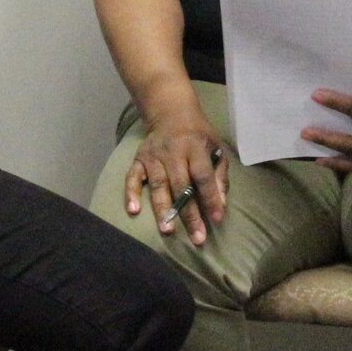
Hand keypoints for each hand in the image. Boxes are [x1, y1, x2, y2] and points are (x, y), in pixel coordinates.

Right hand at [121, 114, 227, 245]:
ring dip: (162, 209)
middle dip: (189, 214)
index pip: (203, 176)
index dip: (211, 198)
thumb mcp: (216, 148)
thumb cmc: (198, 135)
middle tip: (196, 238)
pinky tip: (133, 210)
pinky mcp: (139, 159)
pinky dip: (131, 194)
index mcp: (196, 147)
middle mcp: (173, 152)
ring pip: (158, 185)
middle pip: (181, 185)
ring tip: (167, 230)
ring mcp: (154, 156)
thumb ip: (219, 177)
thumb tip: (220, 207)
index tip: (217, 220)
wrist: (170, 111)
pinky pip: (132, 178)